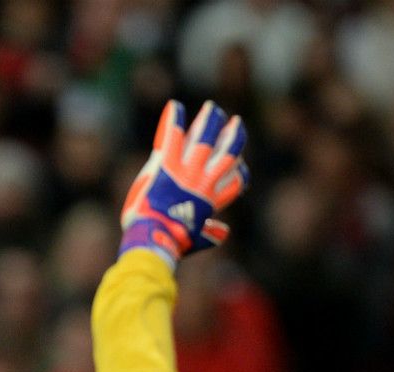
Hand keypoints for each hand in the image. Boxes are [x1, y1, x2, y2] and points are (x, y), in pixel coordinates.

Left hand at [120, 100, 248, 263]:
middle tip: (235, 123)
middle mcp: (204, 182)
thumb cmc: (169, 243)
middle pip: (228, 153)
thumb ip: (209, 234)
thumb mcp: (195, 240)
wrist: (153, 237)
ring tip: (212, 108)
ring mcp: (187, 171)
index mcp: (211, 201)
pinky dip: (174, 120)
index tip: (240, 164)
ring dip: (210, 121)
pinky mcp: (167, 164)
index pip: (236, 182)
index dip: (240, 171)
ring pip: (206, 139)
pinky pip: (173, 136)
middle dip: (233, 136)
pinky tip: (174, 106)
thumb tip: (224, 233)